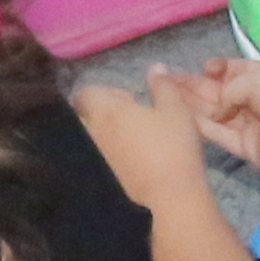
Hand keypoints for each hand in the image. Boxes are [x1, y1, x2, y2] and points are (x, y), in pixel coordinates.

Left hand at [71, 82, 213, 217]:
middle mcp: (97, 135)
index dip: (103, 91)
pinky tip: (145, 156)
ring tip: (143, 134)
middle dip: (108, 111)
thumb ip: (162, 85)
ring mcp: (102, 158)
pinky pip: (107, 156)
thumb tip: (155, 67)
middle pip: (89, 116)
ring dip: (114, 131)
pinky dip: (120, 151)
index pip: (84, 95)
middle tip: (137, 113)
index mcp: (108, 113)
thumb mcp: (175, 108)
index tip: (130, 98)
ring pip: (98, 137)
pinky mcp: (111, 177)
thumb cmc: (172, 144)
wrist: (172, 193)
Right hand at [169, 56, 259, 175]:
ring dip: (189, 104)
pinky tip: (178, 115)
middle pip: (218, 92)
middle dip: (193, 85)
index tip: (203, 68)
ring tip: (161, 93)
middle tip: (162, 78)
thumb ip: (228, 90)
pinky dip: (200, 125)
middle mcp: (255, 100)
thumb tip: (217, 108)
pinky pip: (218, 134)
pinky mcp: (244, 148)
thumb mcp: (256, 79)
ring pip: (214, 113)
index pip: (235, 71)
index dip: (217, 69)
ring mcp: (249, 125)